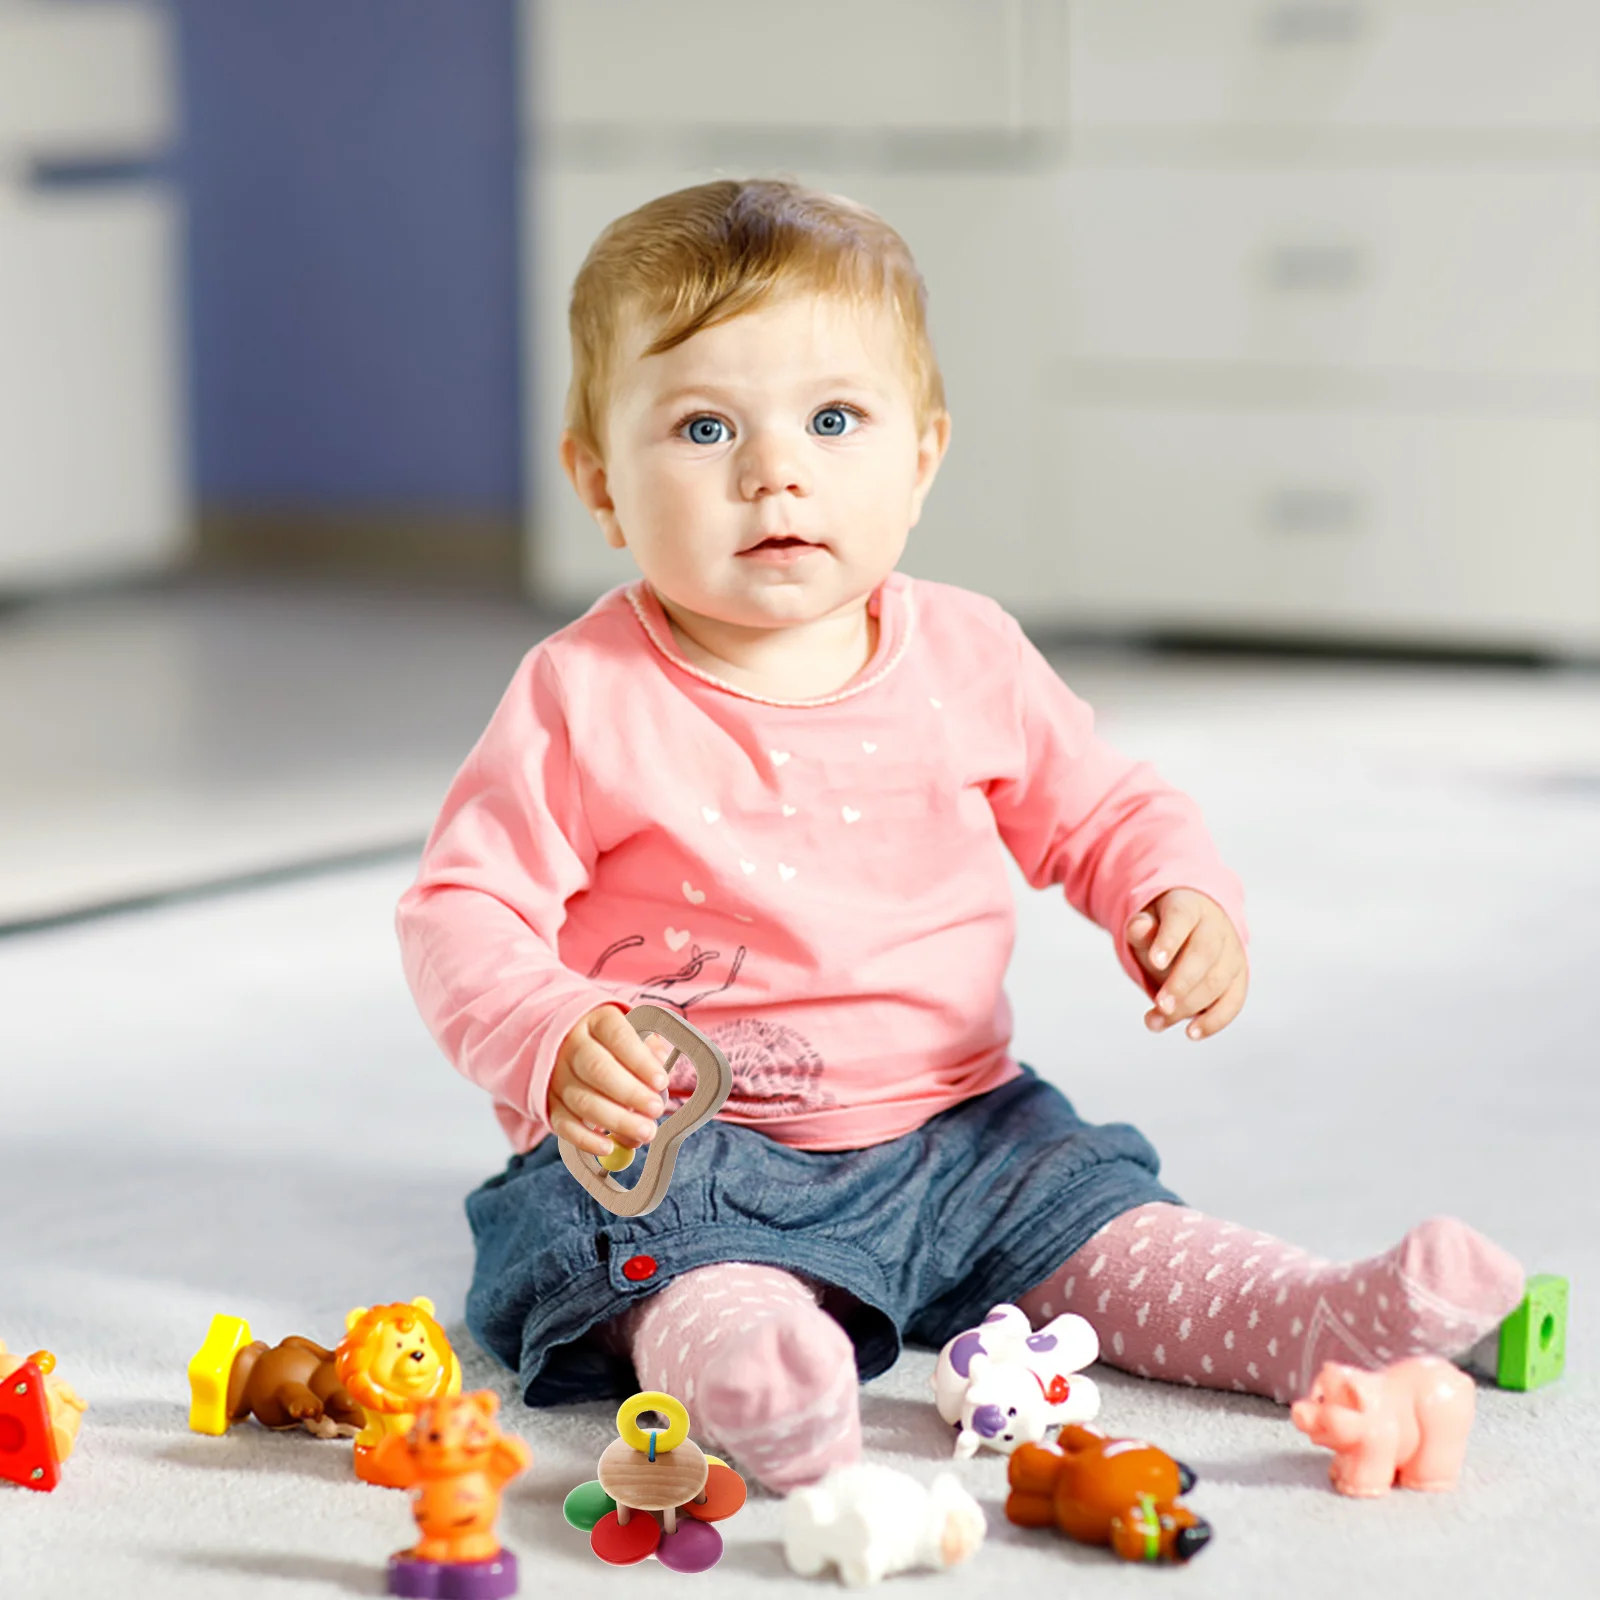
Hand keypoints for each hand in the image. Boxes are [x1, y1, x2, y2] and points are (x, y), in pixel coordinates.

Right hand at [547, 1006, 669, 1155]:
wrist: (564, 1044)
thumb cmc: (610, 1042)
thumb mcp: (631, 1031)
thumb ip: (648, 1047)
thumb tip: (660, 1061)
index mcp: (596, 1021)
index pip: (618, 1036)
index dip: (640, 1061)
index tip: (661, 1081)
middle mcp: (571, 1045)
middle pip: (598, 1069)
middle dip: (631, 1093)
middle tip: (656, 1110)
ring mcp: (556, 1075)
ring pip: (582, 1100)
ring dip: (616, 1121)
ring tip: (645, 1132)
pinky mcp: (548, 1102)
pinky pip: (564, 1124)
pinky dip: (586, 1140)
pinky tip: (609, 1146)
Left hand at [1125, 888, 1247, 1041]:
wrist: (1195, 930)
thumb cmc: (1164, 929)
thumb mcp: (1148, 923)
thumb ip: (1141, 929)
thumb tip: (1138, 929)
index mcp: (1191, 908)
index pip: (1182, 919)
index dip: (1169, 940)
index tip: (1155, 962)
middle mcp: (1217, 929)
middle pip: (1203, 954)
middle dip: (1181, 983)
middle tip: (1159, 1005)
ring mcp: (1232, 954)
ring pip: (1218, 981)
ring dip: (1189, 1006)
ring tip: (1157, 1021)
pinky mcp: (1239, 979)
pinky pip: (1233, 1001)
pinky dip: (1214, 1020)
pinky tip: (1191, 1033)